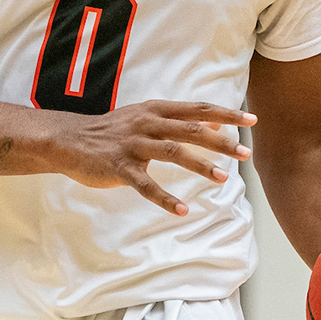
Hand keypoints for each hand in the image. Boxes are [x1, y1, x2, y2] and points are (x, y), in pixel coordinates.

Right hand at [50, 101, 256, 214]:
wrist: (69, 140)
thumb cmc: (111, 130)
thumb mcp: (145, 117)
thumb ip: (177, 121)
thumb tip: (215, 125)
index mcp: (156, 110)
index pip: (197, 110)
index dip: (226, 115)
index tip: (252, 121)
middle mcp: (147, 123)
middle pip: (191, 130)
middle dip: (221, 142)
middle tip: (246, 153)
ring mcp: (133, 145)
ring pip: (173, 153)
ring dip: (200, 165)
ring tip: (224, 178)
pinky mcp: (119, 167)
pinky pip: (145, 184)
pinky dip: (164, 197)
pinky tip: (182, 209)